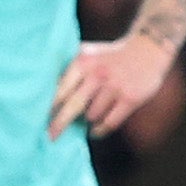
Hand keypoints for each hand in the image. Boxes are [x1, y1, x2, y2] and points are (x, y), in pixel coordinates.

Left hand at [49, 34, 173, 139]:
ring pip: (91, 116)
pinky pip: (109, 123)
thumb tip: (46, 94)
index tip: (37, 119)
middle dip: (59, 124)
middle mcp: (97, 74)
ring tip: (89, 116)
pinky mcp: (130, 99)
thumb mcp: (88, 54)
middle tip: (49, 137)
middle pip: (72, 106)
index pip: (60, 89)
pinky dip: (99, 130)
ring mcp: (114, 87)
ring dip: (87, 119)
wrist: (148, 48)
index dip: (48, 107)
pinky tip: (94, 131)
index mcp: (83, 62)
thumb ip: (70, 70)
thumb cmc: (111, 55)